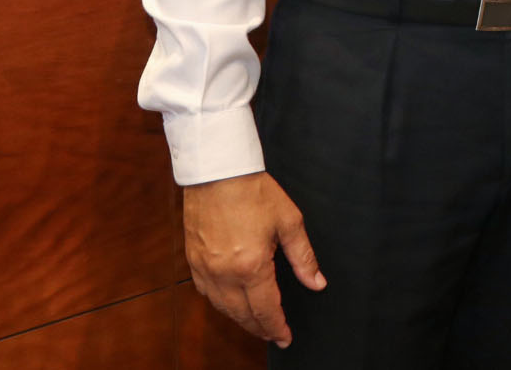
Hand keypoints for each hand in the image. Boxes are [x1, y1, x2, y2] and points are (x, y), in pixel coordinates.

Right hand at [182, 171, 324, 346]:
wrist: (218, 172)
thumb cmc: (255, 192)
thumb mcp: (290, 222)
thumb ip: (304, 257)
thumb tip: (317, 282)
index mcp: (251, 266)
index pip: (266, 309)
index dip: (277, 327)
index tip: (285, 338)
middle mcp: (224, 273)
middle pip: (242, 314)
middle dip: (260, 328)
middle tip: (273, 335)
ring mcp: (204, 268)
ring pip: (222, 307)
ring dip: (240, 319)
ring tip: (256, 323)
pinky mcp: (192, 259)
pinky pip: (206, 292)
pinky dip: (220, 303)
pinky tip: (231, 303)